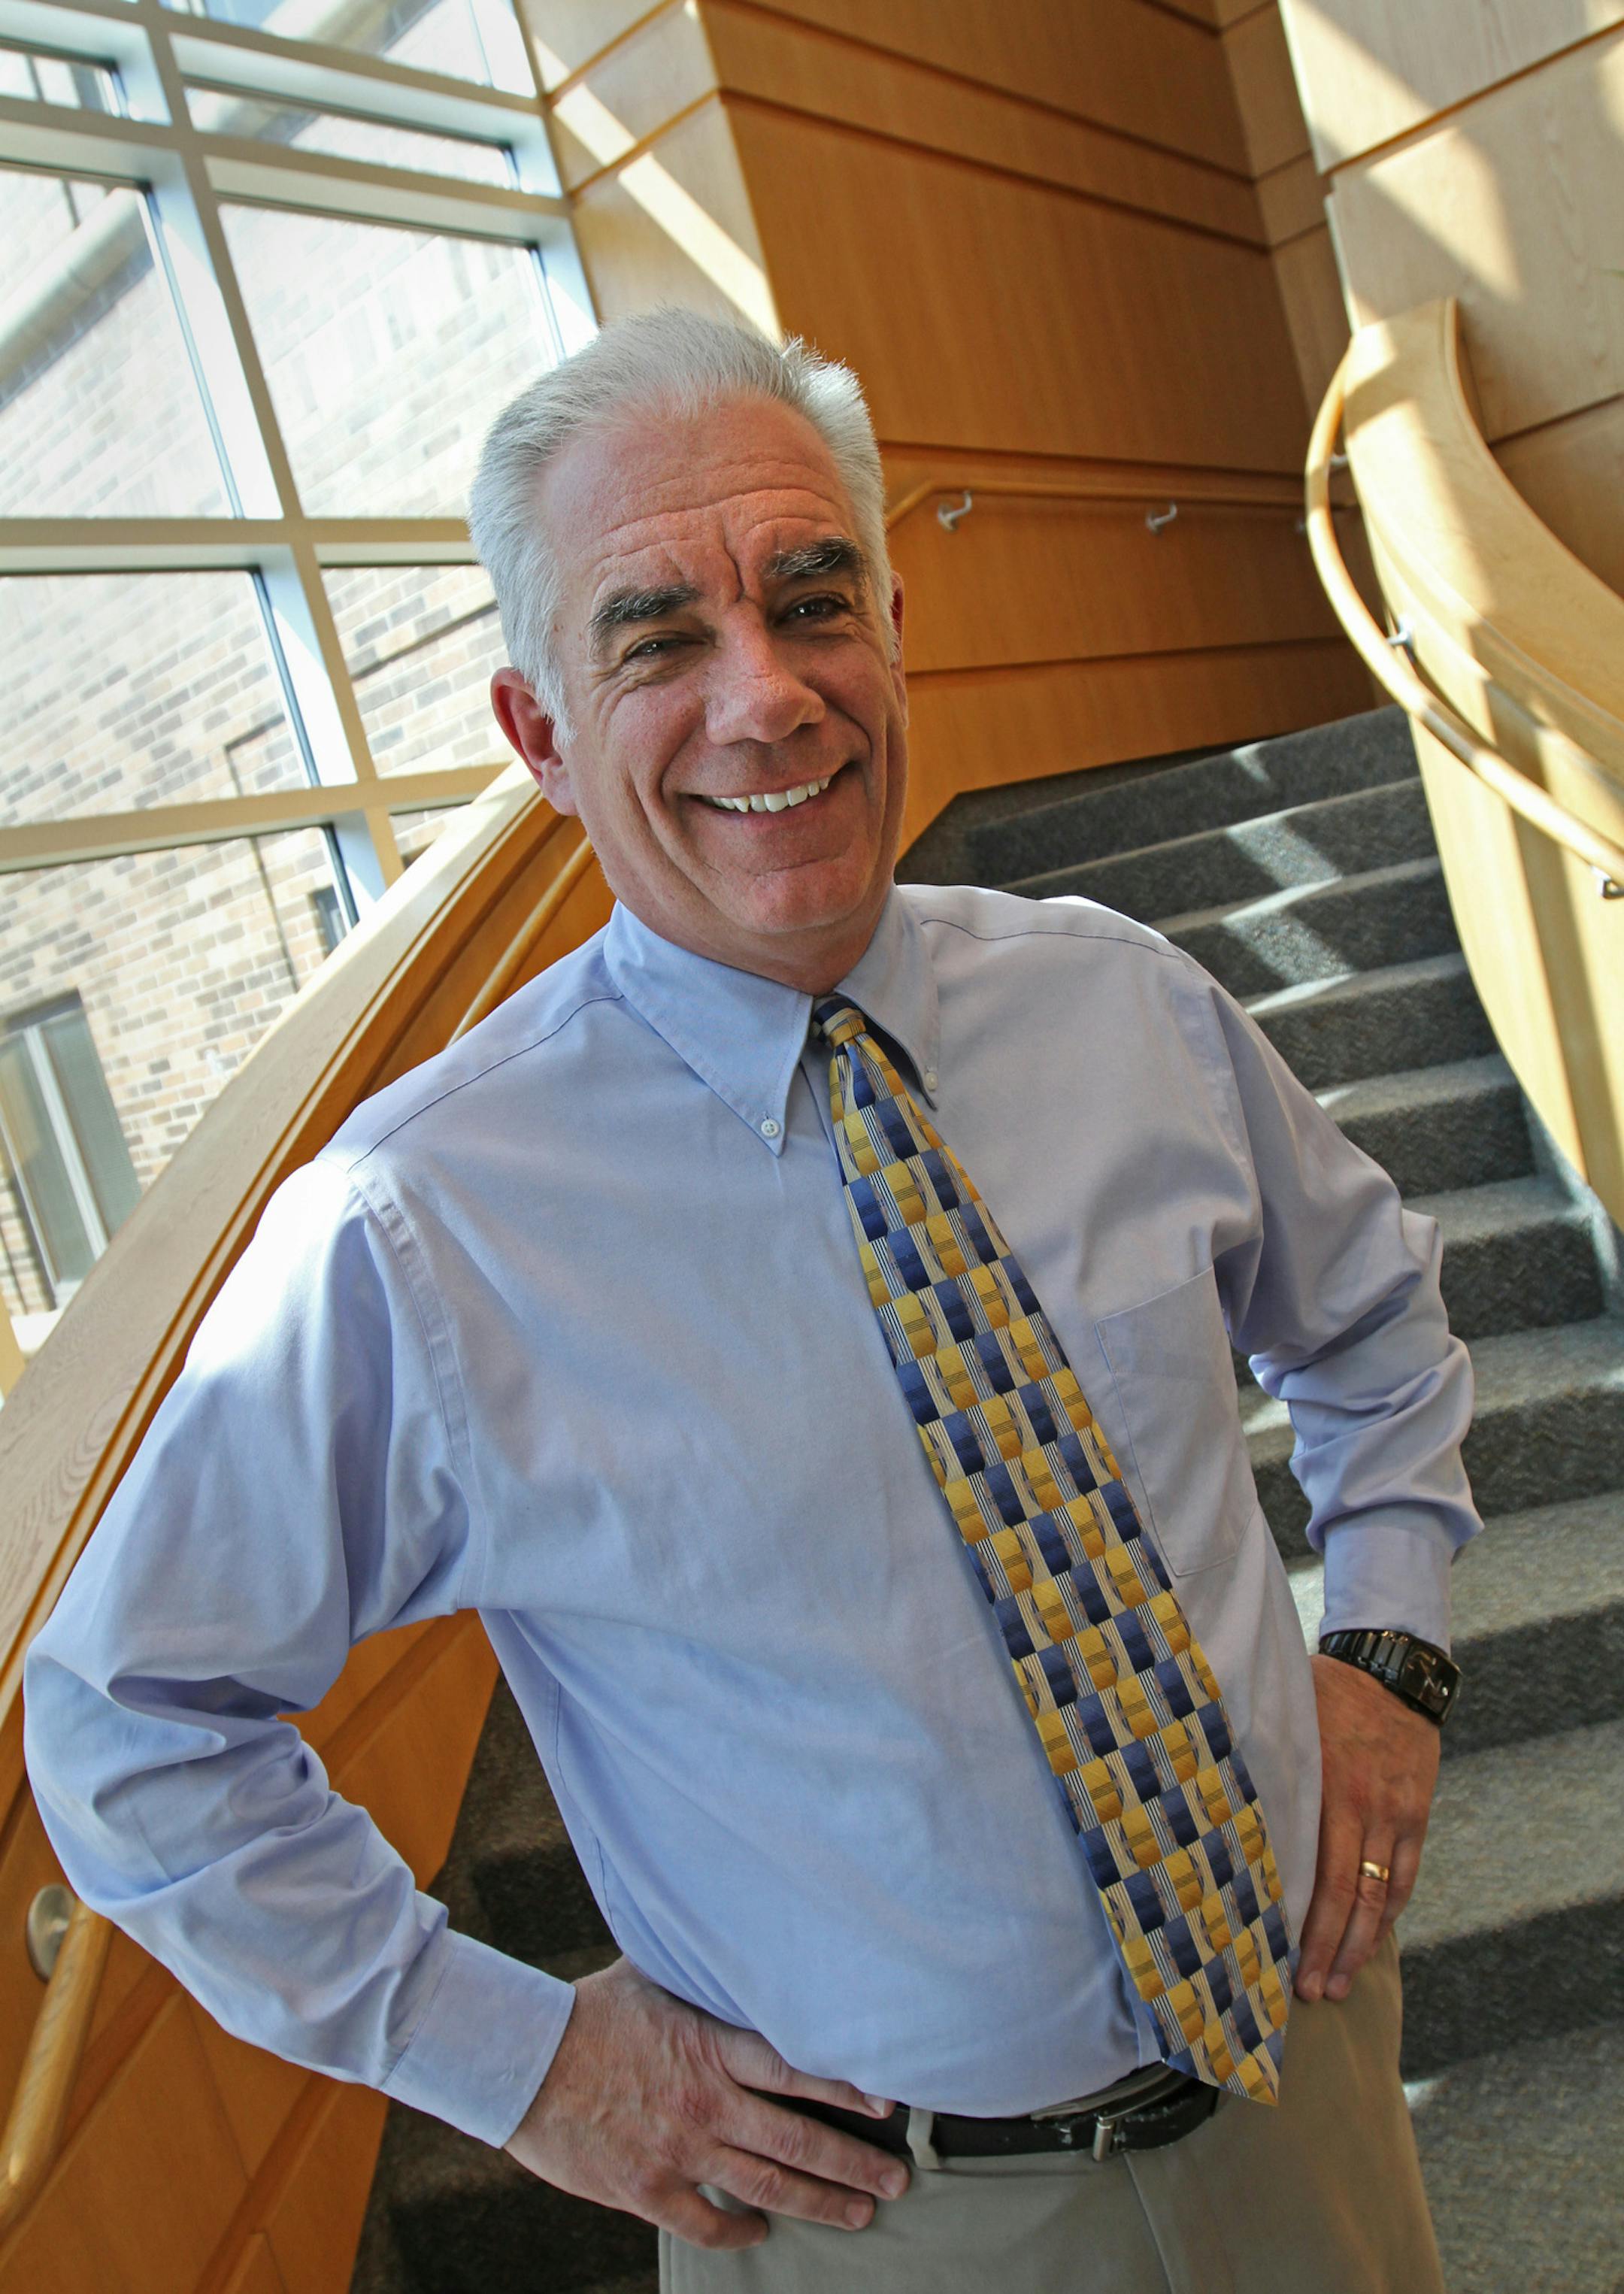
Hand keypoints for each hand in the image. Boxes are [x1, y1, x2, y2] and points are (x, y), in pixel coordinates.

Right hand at [504, 1957, 906, 2250]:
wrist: (522, 2061)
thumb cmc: (588, 2013)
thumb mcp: (651, 1976)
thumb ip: (700, 1976)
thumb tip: (735, 1938)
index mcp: (708, 2046)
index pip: (795, 2068)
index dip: (847, 2086)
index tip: (889, 2104)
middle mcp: (704, 2102)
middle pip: (797, 2139)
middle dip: (854, 2163)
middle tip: (898, 2179)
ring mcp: (677, 2149)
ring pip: (766, 2185)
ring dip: (820, 2202)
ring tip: (861, 2211)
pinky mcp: (645, 2189)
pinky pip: (705, 2222)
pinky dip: (739, 2230)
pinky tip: (761, 2229)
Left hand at [1295, 1653, 1439, 2003]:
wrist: (1395, 1669)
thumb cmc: (1324, 1690)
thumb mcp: (1286, 1717)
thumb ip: (1262, 1762)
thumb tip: (1215, 1801)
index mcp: (1327, 1786)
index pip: (1319, 1875)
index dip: (1306, 1925)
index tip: (1283, 1960)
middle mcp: (1367, 1808)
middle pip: (1351, 1898)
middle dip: (1332, 1951)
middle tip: (1313, 1994)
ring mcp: (1398, 1815)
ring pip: (1383, 1897)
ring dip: (1362, 1945)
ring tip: (1341, 1982)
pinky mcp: (1418, 1814)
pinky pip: (1406, 1875)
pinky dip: (1390, 1910)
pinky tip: (1373, 1937)